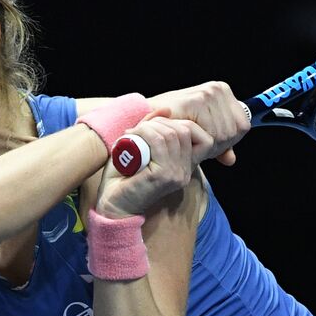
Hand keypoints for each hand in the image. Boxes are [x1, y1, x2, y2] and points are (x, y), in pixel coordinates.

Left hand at [95, 116, 213, 217]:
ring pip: (172, 134)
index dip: (183, 123)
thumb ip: (153, 131)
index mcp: (185, 166)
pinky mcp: (162, 176)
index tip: (157, 125)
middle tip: (139, 129)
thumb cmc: (123, 178)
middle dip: (162, 122)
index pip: (204, 137)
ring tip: (132, 133)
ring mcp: (175, 174)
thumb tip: (166, 109)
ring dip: (149, 127)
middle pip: (186, 130)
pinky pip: (158, 142)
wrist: (111, 206)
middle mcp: (185, 171)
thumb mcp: (141, 148)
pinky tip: (131, 136)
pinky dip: (144, 132)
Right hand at [145, 81, 247, 165]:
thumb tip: (231, 160)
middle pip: (233, 131)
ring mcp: (207, 93)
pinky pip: (210, 135)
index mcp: (222, 91)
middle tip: (196, 147)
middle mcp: (216, 89)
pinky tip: (186, 140)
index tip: (209, 147)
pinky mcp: (195, 101)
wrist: (143, 119)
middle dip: (217, 146)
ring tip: (189, 143)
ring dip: (207, 147)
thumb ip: (218, 146)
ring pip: (222, 135)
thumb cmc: (170, 126)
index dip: (227, 142)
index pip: (242, 126)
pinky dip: (200, 143)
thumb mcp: (198, 133)